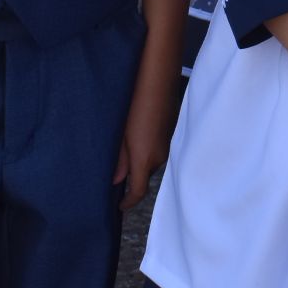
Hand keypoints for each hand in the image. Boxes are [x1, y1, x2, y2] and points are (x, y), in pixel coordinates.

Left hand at [114, 73, 179, 210]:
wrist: (157, 82)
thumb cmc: (134, 106)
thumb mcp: (120, 135)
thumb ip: (119, 161)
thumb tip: (116, 180)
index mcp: (143, 159)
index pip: (138, 192)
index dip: (128, 202)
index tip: (119, 206)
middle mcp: (158, 157)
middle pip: (144, 176)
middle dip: (132, 176)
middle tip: (116, 171)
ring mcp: (167, 145)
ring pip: (151, 161)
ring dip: (140, 160)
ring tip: (126, 147)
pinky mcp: (171, 134)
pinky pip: (157, 149)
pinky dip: (148, 148)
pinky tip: (139, 133)